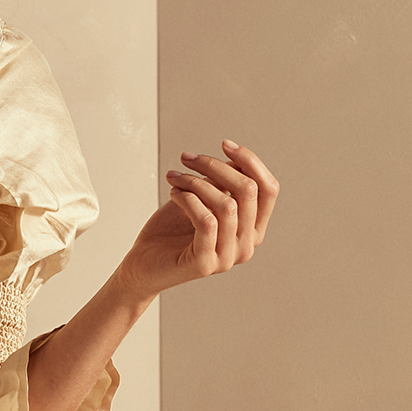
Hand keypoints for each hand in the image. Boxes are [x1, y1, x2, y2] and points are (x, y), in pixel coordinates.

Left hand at [120, 138, 278, 300]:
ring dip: (195, 182)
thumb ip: (223, 183)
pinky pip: (206, 221)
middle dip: (215, 166)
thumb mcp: (202, 199)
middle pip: (248, 192)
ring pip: (226, 204)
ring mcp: (228, 258)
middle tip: (187, 158)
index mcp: (252, 229)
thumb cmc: (171, 231)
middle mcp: (246, 246)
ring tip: (174, 177)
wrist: (143, 265)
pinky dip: (188, 200)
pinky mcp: (205, 264)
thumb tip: (235, 158)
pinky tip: (173, 193)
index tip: (225, 144)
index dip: (250, 161)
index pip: (269, 189)